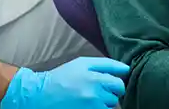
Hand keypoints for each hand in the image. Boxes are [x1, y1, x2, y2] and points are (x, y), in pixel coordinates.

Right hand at [1, 57, 129, 108]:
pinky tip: (88, 104)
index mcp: (93, 76)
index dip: (118, 81)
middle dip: (112, 91)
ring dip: (104, 102)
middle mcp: (94, 92)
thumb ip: (105, 64)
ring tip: (90, 97)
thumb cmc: (63, 77)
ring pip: (110, 105)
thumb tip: (126, 69)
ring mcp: (91, 106)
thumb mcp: (81, 63)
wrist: (41, 95)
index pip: (118, 81)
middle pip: (116, 94)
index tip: (115, 80)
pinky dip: (98, 107)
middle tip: (100, 89)